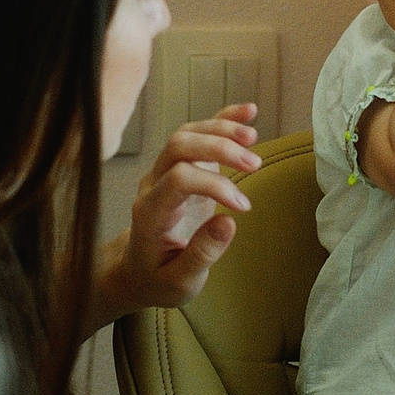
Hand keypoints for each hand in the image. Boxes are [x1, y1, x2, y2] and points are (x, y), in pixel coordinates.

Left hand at [111, 104, 259, 312]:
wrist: (139, 270)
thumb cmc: (159, 278)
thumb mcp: (180, 282)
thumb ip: (202, 254)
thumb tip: (229, 223)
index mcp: (150, 213)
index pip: (179, 179)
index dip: (215, 186)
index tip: (243, 208)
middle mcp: (152, 185)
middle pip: (179, 146)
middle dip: (218, 147)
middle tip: (255, 163)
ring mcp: (165, 172)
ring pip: (186, 134)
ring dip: (221, 130)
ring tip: (253, 137)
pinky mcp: (182, 167)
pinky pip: (197, 135)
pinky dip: (221, 120)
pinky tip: (248, 112)